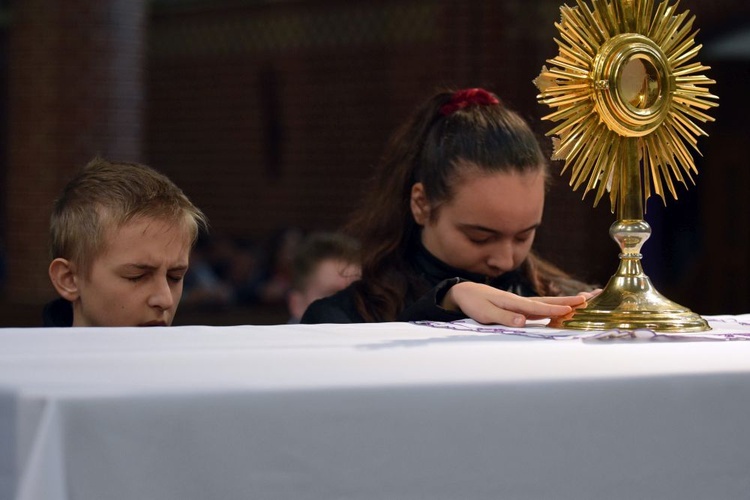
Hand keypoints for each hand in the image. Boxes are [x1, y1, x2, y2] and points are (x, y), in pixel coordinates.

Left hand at [442, 281, 587, 326]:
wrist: (465, 292)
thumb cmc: (473, 303)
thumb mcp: (485, 313)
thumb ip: (504, 317)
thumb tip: (523, 322)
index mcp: (513, 302)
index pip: (538, 307)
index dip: (555, 309)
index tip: (573, 309)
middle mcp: (520, 302)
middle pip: (548, 301)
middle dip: (568, 301)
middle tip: (589, 298)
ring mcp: (521, 304)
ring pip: (546, 303)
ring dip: (564, 302)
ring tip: (583, 300)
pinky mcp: (519, 307)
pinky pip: (540, 307)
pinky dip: (553, 307)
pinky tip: (561, 310)